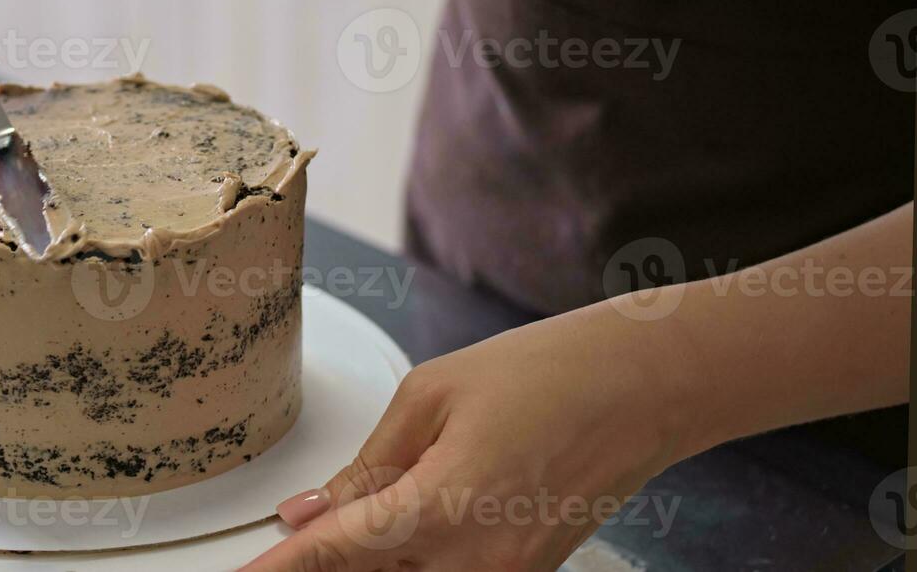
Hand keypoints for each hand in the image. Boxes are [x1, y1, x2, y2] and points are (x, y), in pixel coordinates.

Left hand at [243, 306, 687, 570]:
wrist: (645, 385)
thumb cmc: (551, 372)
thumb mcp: (432, 395)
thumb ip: (366, 464)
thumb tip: (310, 511)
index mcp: (445, 510)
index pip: (334, 556)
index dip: (279, 570)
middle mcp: (478, 563)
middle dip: (323, 561)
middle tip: (294, 533)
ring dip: (367, 559)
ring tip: (347, 519)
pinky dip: (409, 557)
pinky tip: (396, 521)